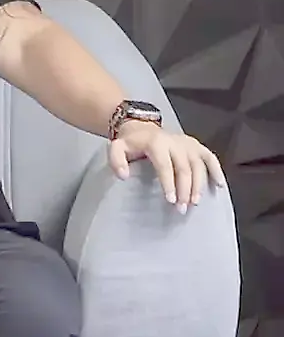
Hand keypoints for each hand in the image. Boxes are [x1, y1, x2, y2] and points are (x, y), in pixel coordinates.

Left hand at [109, 121, 226, 211]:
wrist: (143, 128)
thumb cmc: (131, 144)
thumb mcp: (116, 148)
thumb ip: (116, 161)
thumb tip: (124, 176)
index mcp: (157, 143)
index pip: (165, 165)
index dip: (168, 183)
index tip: (171, 200)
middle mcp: (176, 142)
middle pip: (184, 167)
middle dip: (185, 189)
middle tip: (182, 208)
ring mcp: (188, 143)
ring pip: (199, 165)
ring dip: (199, 185)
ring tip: (195, 202)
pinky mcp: (197, 145)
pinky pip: (210, 158)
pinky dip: (216, 171)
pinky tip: (219, 185)